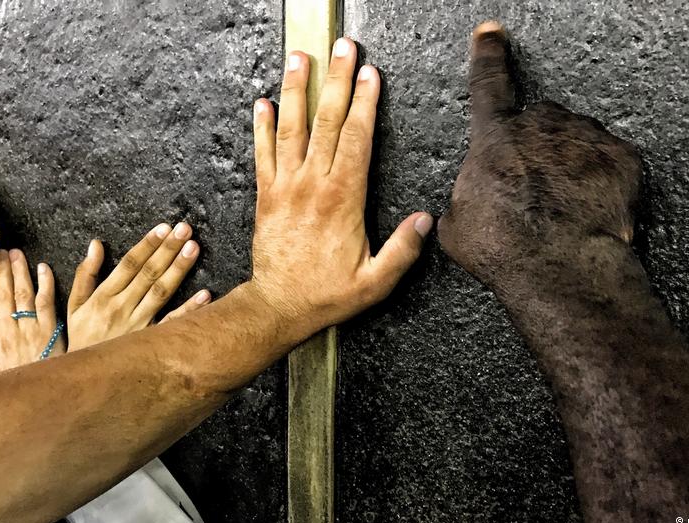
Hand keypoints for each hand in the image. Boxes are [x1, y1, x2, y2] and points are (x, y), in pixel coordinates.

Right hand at [0, 249, 65, 371]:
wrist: (37, 397)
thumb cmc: (20, 383)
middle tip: (3, 252)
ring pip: (22, 294)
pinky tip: (43, 269)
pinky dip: (44, 284)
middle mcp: (11, 330)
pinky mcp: (50, 330)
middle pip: (5, 295)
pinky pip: (46, 303)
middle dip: (3, 271)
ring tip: (17, 255)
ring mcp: (30, 328)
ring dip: (19, 272)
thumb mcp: (2, 371)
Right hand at [67, 224, 209, 350]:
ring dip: (179, 270)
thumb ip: (85, 274)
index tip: (163, 228)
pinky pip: (172, 324)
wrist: (84, 378)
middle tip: (185, 228)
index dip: (147, 244)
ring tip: (193, 248)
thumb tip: (96, 244)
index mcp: (104, 296)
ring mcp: (139, 325)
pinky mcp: (150, 341)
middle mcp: (123, 308)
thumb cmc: (81, 338)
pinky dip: (189, 309)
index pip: (129, 264)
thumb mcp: (74, 306)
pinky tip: (205, 294)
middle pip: (149, 273)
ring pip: (162, 293)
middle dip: (167, 249)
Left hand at [248, 38, 432, 333]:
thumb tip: (425, 220)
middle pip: (327, 121)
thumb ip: (402, 249)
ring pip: (292, 129)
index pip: (356, 138)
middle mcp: (313, 184)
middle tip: (342, 49)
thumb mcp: (376, 281)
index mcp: (344, 198)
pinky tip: (263, 104)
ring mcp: (285, 186)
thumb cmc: (327, 294)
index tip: (370, 74)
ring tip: (299, 58)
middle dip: (336, 80)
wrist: (278, 306)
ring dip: (296, 90)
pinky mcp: (266, 195)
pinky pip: (263, 154)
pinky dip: (262, 127)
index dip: (364, 102)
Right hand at [438, 22, 642, 308]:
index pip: (488, 82)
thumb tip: (467, 206)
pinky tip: (591, 206)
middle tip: (537, 185)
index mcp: (495, 137)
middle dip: (538, 146)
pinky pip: (611, 159)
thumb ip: (465, 198)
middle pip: (540, 121)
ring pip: (577, 139)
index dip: (488, 55)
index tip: (491, 34)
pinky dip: (603, 178)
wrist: (559, 267)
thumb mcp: (457, 225)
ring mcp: (584, 138)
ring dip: (571, 162)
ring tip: (565, 204)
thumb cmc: (506, 247)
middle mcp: (541, 126)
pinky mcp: (622, 158)